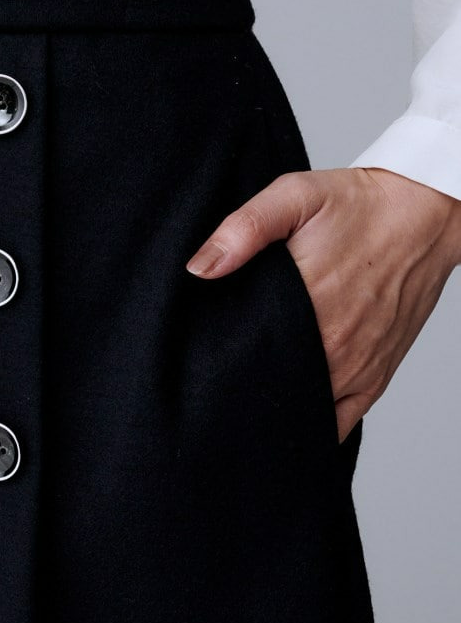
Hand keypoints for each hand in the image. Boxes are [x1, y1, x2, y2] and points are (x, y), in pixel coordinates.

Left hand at [185, 167, 460, 444]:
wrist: (423, 213)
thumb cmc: (357, 204)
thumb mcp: (294, 197)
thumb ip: (245, 229)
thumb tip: (200, 267)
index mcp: (307, 305)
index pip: (246, 356)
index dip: (218, 364)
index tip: (199, 361)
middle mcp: (334, 346)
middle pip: (270, 387)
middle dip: (239, 387)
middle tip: (214, 380)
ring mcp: (357, 367)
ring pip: (302, 410)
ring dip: (273, 406)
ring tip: (243, 399)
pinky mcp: (376, 376)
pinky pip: (339, 421)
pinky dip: (312, 425)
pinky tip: (287, 415)